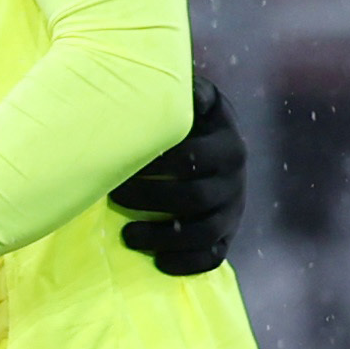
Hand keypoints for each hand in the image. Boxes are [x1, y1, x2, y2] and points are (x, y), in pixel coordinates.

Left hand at [109, 73, 243, 276]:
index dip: (155, 165)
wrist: (211, 147)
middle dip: (150, 200)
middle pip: (196, 198)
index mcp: (227, 144)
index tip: (119, 166)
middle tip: (113, 196)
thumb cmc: (186, 121)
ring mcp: (233, 209)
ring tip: (128, 236)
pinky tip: (158, 263)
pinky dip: (188, 264)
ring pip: (205, 232)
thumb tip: (183, 84)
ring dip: (163, 238)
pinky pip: (215, 257)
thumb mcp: (190, 101)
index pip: (193, 158)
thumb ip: (188, 91)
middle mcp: (235, 178)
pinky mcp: (227, 235)